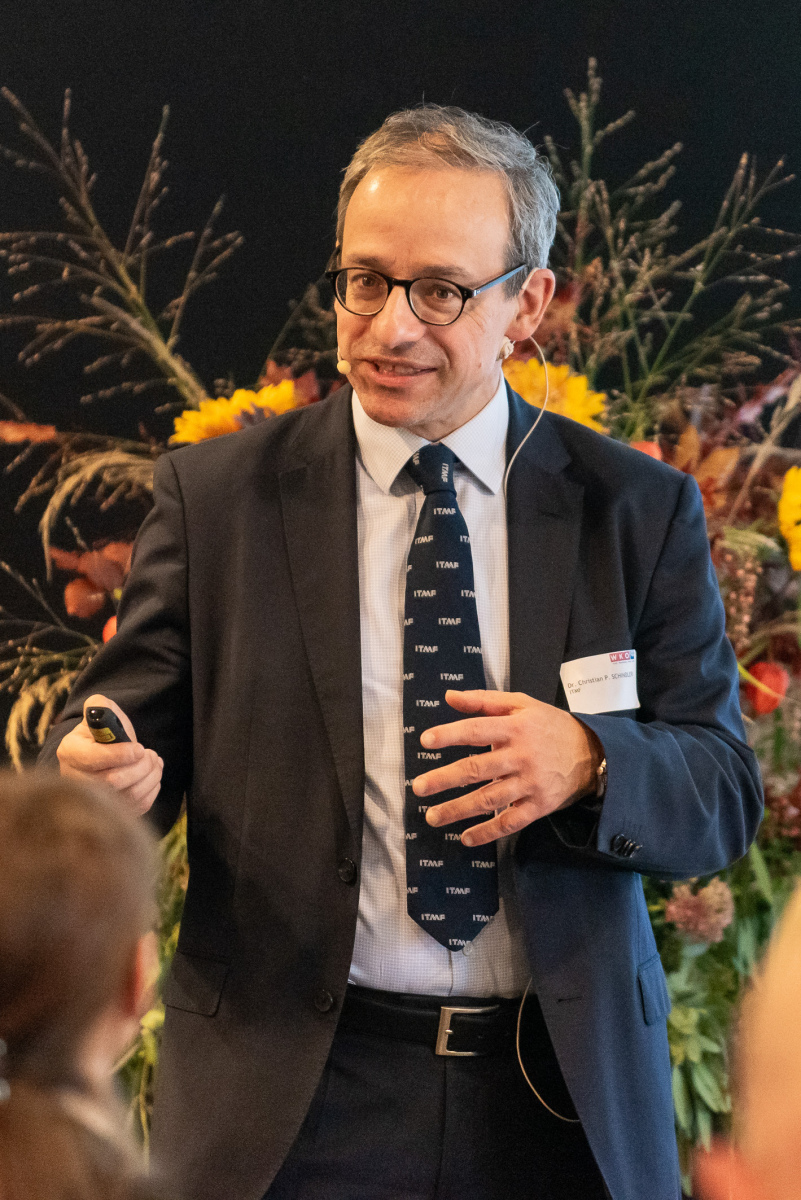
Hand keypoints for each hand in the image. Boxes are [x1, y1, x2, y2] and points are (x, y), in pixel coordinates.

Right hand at [56, 694, 162, 815]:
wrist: (101, 754)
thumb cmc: (101, 732)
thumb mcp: (99, 712)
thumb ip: (99, 705)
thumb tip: (99, 707)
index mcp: (70, 752)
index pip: (92, 759)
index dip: (119, 754)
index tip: (139, 748)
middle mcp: (76, 780)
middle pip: (113, 782)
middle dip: (140, 766)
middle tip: (149, 754)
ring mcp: (92, 800)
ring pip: (129, 796)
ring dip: (150, 777)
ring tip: (154, 761)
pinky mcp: (111, 812)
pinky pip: (138, 807)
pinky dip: (152, 790)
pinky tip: (153, 775)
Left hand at [413, 689, 602, 846]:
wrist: (591, 753)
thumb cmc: (549, 726)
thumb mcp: (522, 705)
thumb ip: (484, 701)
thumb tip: (450, 697)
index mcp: (516, 728)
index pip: (477, 731)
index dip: (450, 735)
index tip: (426, 741)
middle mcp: (521, 756)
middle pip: (477, 769)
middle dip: (445, 779)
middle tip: (419, 787)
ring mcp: (530, 783)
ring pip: (489, 799)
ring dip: (458, 810)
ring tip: (433, 816)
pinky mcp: (539, 806)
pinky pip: (510, 823)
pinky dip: (487, 832)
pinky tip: (466, 838)